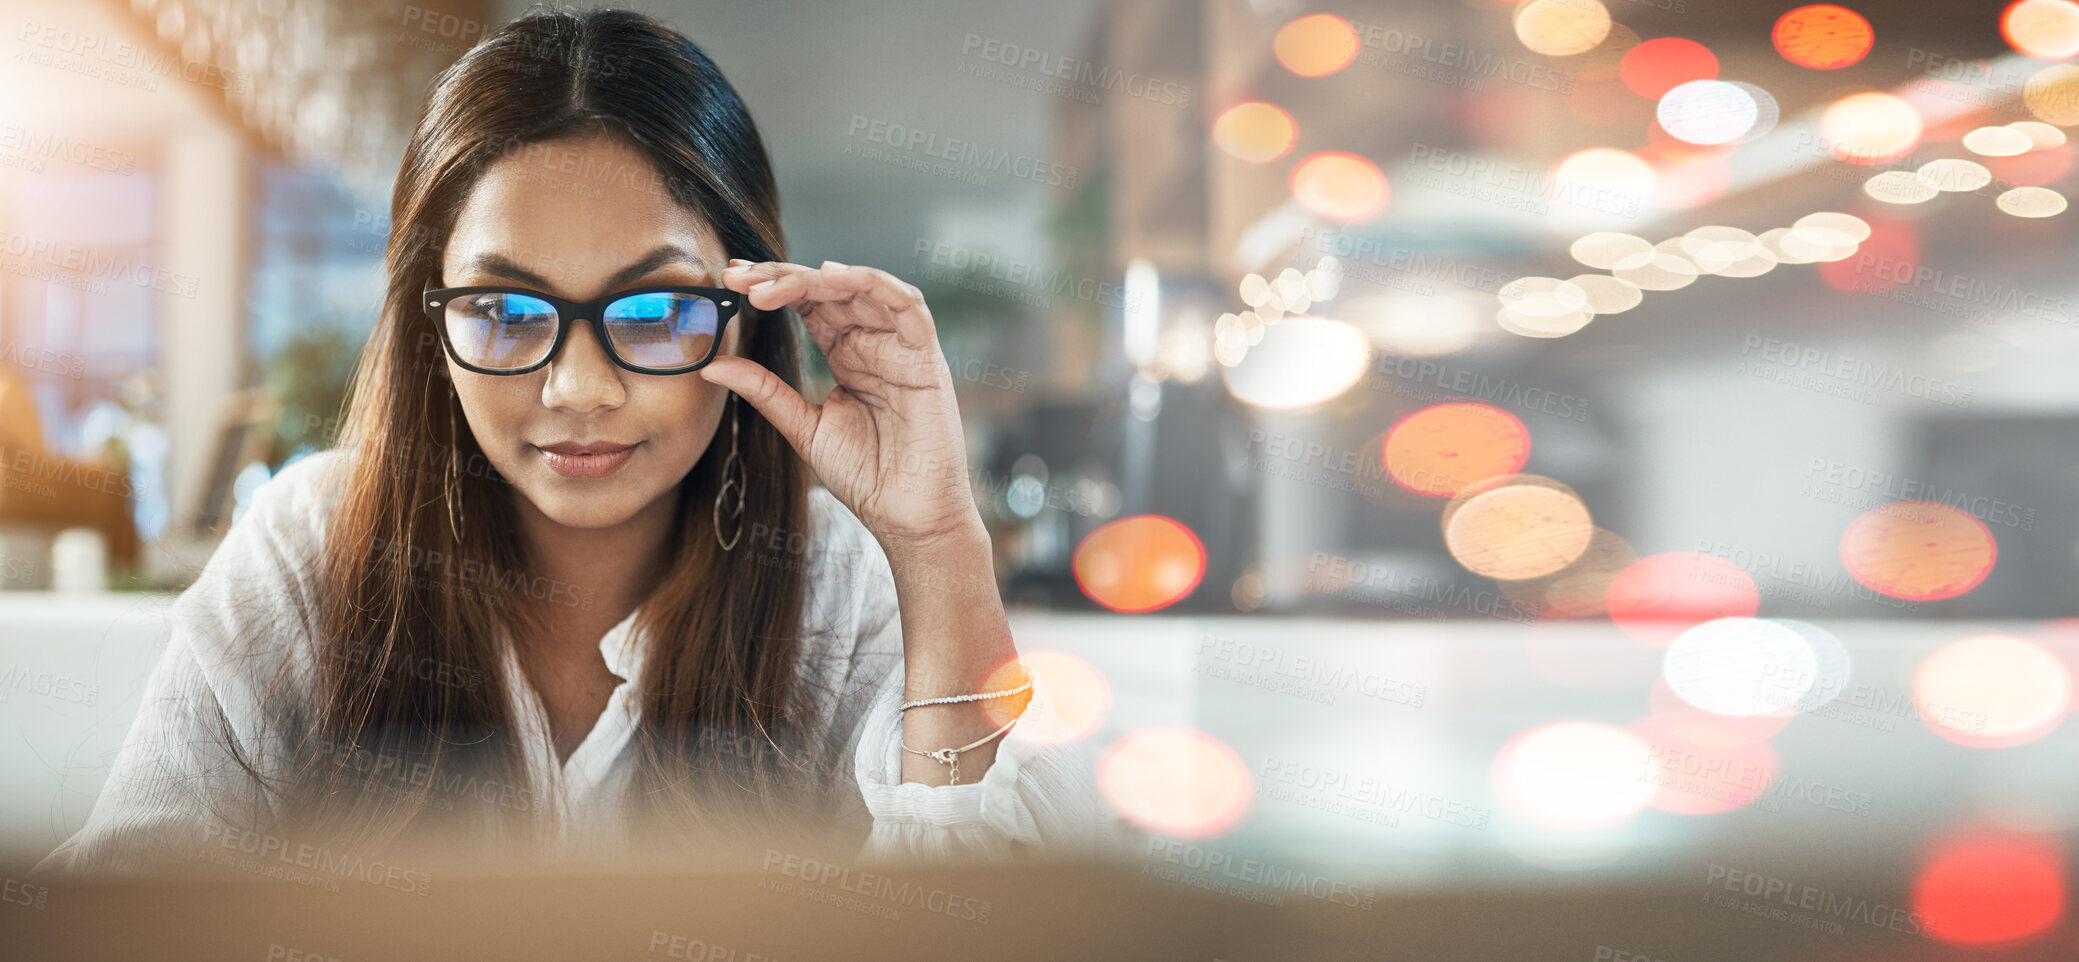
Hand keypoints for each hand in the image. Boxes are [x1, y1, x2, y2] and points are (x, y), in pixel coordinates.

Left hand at [703, 259, 981, 554]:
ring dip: (817, 277)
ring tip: (771, 284)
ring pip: (863, 288)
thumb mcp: (803, 426)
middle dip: (782, 277)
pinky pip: (907, 307)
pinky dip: (872, 283)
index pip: (808, 304)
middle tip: (739, 277)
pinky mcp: (926, 359)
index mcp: (846, 354)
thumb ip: (764, 390)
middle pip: (830, 289)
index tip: (729, 281)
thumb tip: (710, 365)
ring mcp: (901, 348)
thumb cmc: (867, 476)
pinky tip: (833, 276)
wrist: (907, 517)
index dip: (772, 287)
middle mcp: (873, 342)